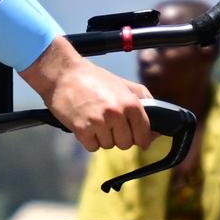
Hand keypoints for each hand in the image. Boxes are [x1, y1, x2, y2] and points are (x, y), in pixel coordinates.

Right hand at [22, 41, 151, 151]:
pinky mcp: (82, 130)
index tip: (138, 139)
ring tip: (94, 119)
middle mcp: (117, 114)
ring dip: (103, 137)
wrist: (63, 73)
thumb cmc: (93, 78)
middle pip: (126, 144)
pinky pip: (93, 147)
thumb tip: (157, 127)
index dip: (141, 138)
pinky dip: (89, 139)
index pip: (144, 134)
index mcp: (130, 103)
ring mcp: (99, 123)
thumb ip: (144, 101)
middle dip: (119, 137)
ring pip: (108, 146)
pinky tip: (85, 124)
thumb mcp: (123, 84)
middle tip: (109, 123)